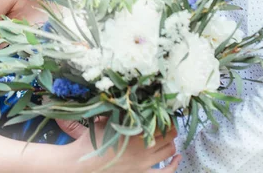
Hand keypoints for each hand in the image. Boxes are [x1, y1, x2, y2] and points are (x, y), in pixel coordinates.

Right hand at [65, 118, 180, 172]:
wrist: (84, 165)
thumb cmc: (94, 140)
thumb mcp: (108, 119)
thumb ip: (122, 111)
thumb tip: (131, 97)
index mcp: (138, 132)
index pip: (161, 121)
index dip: (166, 114)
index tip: (165, 109)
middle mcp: (145, 149)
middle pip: (169, 135)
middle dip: (170, 126)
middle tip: (167, 120)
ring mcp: (145, 165)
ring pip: (169, 151)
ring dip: (171, 142)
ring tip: (168, 135)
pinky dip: (174, 165)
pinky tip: (178, 158)